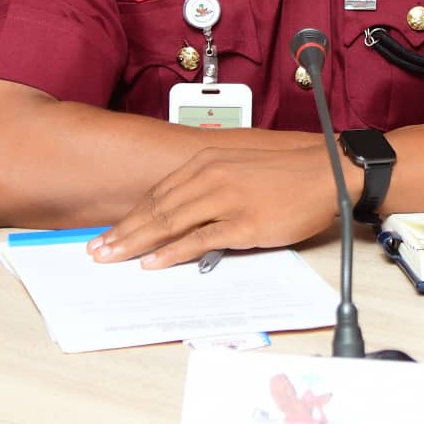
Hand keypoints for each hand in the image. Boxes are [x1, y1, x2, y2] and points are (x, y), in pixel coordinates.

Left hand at [87, 143, 338, 268]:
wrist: (327, 171)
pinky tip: (153, 263)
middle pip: (157, 209)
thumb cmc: (288, 171)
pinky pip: (199, 240)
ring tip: (113, 259)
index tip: (110, 232)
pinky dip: (172, 253)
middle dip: (123, 232)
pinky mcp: (243, 222)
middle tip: (96, 251)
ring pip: (170, 223)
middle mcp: (211, 176)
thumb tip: (185, 210)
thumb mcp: (241, 166)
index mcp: (208, 161)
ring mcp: (226, 199)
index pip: (159, 193)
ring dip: (137, 244)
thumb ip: (211, 183)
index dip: (131, 216)